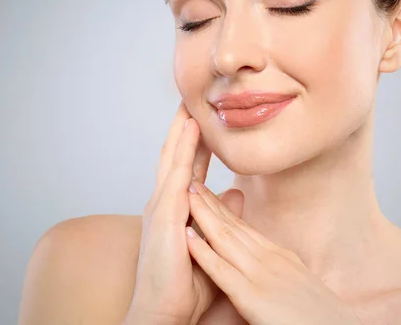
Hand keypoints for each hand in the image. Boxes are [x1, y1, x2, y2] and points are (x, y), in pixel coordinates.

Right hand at [122, 102, 242, 324]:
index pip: (187, 166)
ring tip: (191, 101)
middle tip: (192, 98)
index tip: (203, 118)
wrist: (163, 311)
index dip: (195, 142)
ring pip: (173, 157)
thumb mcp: (211, 241)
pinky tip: (191, 129)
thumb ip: (223, 215)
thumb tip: (238, 192)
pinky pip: (177, 174)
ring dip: (182, 128)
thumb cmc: (184, 283)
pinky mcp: (165, 215)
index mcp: (175, 209)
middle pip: (175, 155)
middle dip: (183, 127)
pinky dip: (184, 149)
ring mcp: (162, 207)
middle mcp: (165, 203)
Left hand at [185, 181, 361, 324]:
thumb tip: (268, 264)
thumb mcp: (299, 283)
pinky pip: (222, 271)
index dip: (222, 208)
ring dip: (202, 215)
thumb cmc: (320, 316)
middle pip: (232, 225)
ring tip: (184, 193)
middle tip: (189, 179)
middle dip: (208, 202)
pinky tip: (187, 237)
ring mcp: (261, 276)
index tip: (206, 192)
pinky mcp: (253, 297)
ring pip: (225, 238)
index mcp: (279, 256)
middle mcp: (270, 259)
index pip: (244, 226)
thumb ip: (280, 270)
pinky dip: (203, 252)